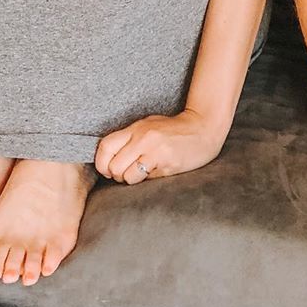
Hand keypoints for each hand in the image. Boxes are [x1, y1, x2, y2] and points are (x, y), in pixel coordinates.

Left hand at [94, 109, 224, 183]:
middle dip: (117, 175)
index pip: (106, 146)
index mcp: (137, 128)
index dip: (101, 163)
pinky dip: (148, 180)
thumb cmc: (174, 129)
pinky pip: (147, 180)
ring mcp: (156, 152)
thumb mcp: (149, 126)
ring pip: (128, 177)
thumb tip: (108, 158)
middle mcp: (144, 139)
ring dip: (132, 180)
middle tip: (127, 173)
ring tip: (142, 173)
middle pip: (114, 166)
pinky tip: (157, 171)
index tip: (107, 169)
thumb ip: (130, 138)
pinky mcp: (168, 165)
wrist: (204, 128)